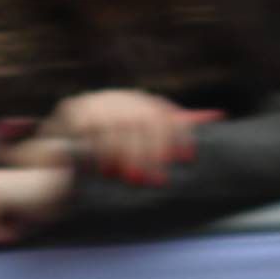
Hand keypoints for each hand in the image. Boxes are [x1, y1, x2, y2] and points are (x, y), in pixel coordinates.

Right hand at [53, 89, 220, 183]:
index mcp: (139, 101)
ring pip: (119, 127)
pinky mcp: (74, 110)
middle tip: (157, 181)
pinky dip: (101, 152)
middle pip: (143, 120)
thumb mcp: (141, 137)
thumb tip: (220, 114)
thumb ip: (174, 127)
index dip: (178, 134)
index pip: (164, 113)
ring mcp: (96, 102)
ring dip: (127, 156)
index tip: (186, 159)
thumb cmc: (108, 146)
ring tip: (132, 180)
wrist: (58, 144)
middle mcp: (119, 97)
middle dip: (152, 153)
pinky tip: (106, 171)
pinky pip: (92, 130)